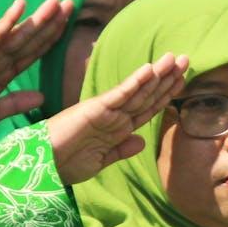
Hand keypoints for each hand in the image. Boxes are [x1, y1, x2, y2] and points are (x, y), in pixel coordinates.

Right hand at [0, 0, 73, 143]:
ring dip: (38, 18)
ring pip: (18, 33)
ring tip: (56, 1)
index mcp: (4, 73)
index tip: (67, 24)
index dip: (51, 38)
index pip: (33, 52)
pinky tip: (21, 5)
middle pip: (31, 38)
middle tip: (70, 3)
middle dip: (51, 22)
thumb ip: (16, 103)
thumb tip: (43, 97)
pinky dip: (8, 20)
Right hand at [46, 54, 187, 184]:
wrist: (40, 168)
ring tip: (175, 58)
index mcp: (117, 127)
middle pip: (147, 95)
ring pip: (138, 91)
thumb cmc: (65, 164)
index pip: (147, 108)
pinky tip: (149, 70)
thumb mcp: (100, 161)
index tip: (182, 80)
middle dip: (167, 78)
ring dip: (157, 75)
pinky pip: (120, 94)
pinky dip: (135, 82)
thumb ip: (121, 150)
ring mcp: (106, 111)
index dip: (165, 94)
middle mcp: (114, 116)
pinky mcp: (95, 109)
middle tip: (186, 60)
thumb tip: (142, 142)